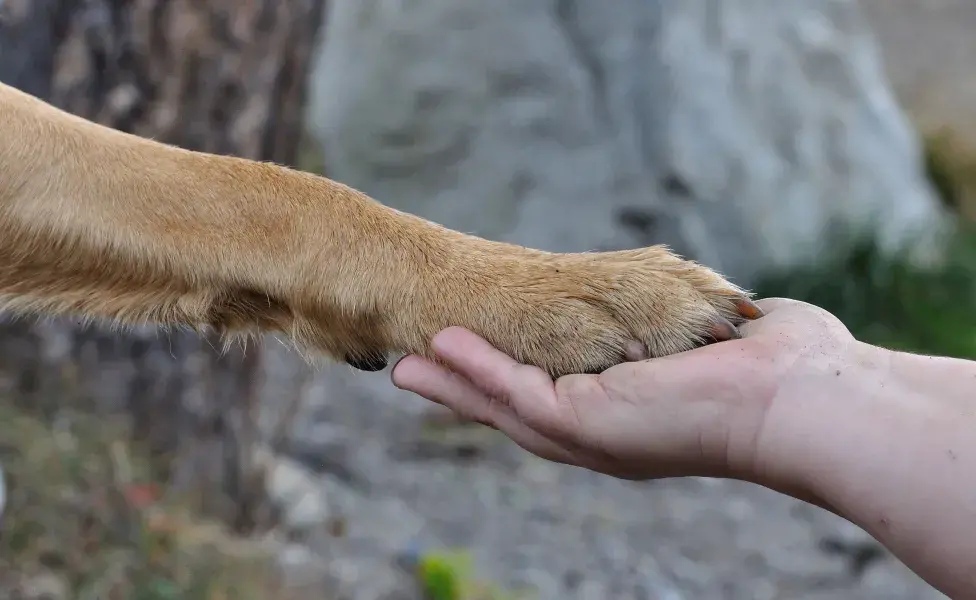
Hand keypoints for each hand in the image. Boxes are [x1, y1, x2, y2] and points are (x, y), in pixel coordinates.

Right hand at [391, 298, 858, 482]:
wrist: (804, 398)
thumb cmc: (781, 368)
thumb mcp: (719, 341)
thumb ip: (702, 328)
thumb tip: (733, 312)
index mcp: (630, 417)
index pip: (557, 397)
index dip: (511, 379)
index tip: (475, 357)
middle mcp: (604, 434)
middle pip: (515, 412)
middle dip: (464, 391)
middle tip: (413, 372)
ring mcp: (591, 434)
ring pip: (503, 408)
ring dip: (454, 384)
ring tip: (408, 364)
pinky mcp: (586, 422)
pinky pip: (515, 392)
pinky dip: (475, 371)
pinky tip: (440, 349)